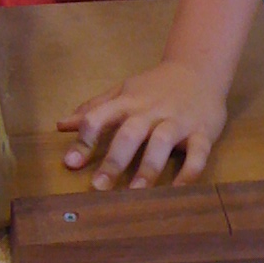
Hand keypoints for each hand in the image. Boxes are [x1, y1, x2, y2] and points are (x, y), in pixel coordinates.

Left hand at [57, 60, 227, 190]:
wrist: (199, 69)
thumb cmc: (155, 86)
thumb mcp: (123, 92)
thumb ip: (94, 109)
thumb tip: (60, 125)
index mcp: (128, 102)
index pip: (100, 116)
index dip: (84, 138)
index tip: (70, 163)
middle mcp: (151, 111)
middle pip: (130, 133)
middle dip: (114, 160)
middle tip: (99, 188)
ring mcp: (178, 121)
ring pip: (161, 143)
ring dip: (148, 169)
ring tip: (135, 193)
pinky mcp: (202, 131)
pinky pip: (198, 154)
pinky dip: (189, 173)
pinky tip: (177, 192)